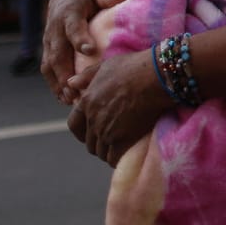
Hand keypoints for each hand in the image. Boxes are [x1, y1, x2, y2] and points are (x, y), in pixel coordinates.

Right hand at [42, 0, 125, 103]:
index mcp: (69, 14)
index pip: (73, 27)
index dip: (80, 38)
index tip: (90, 50)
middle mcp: (55, 29)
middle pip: (58, 53)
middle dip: (66, 73)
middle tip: (76, 90)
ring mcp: (49, 41)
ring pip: (49, 65)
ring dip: (58, 83)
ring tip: (70, 100)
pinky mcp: (47, 49)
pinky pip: (47, 69)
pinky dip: (54, 84)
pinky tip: (64, 99)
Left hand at [66, 52, 170, 166]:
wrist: (155, 78)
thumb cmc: (134, 67)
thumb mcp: (107, 65)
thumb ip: (87, 76)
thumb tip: (70, 83)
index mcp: (87, 101)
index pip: (74, 125)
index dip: (81, 132)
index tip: (88, 134)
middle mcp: (93, 119)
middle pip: (89, 142)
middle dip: (98, 143)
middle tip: (112, 140)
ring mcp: (107, 132)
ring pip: (101, 152)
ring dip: (109, 151)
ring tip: (121, 148)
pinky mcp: (122, 140)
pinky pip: (114, 158)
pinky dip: (118, 159)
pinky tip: (126, 155)